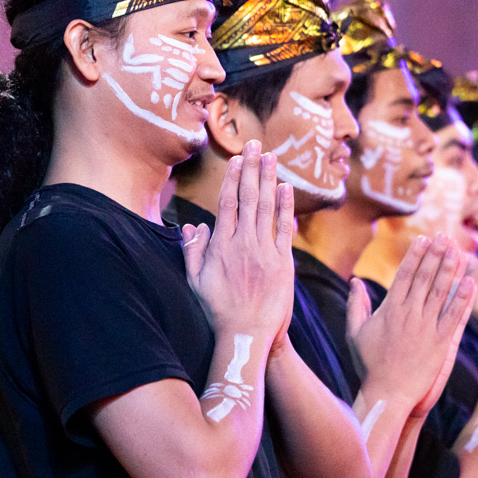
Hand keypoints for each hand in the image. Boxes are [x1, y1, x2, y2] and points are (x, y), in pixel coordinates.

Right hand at [181, 140, 294, 351]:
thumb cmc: (217, 311)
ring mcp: (265, 251)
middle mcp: (243, 243)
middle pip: (248, 197)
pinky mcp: (283, 262)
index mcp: (221, 245)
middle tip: (255, 144)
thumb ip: (192, 251)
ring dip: (268, 179)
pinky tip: (286, 188)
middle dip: (252, 168)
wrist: (247, 334)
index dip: (233, 178)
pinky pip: (284, 228)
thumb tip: (192, 226)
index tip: (237, 159)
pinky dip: (286, 207)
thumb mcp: (195, 281)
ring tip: (271, 156)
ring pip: (267, 207)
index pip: (227, 203)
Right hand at [346, 234, 476, 415]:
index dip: (416, 256)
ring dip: (450, 270)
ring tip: (458, 251)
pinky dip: (462, 299)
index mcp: (389, 310)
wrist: (386, 394)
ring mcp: (425, 328)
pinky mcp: (440, 344)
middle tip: (445, 237)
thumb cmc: (369, 365)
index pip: (405, 275)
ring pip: (441, 292)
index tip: (424, 239)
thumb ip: (356, 305)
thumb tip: (354, 281)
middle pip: (425, 278)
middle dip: (435, 255)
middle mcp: (408, 315)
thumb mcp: (356, 333)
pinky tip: (470, 282)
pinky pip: (454, 317)